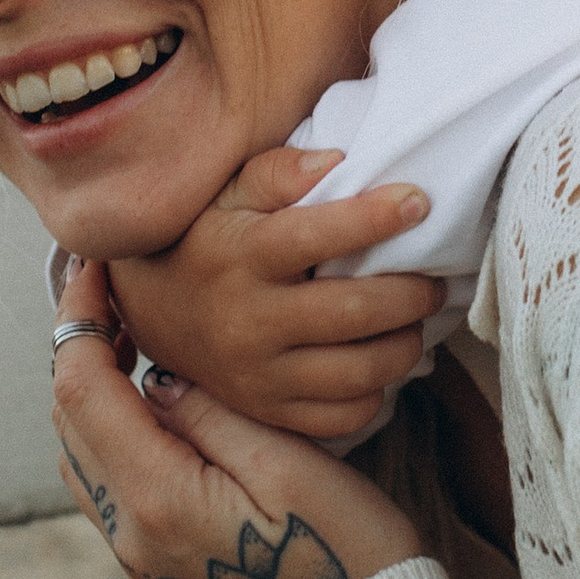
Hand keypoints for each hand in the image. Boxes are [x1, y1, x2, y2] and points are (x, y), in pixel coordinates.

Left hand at [50, 262, 420, 578]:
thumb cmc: (350, 556)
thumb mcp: (293, 467)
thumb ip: (212, 415)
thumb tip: (156, 378)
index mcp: (157, 499)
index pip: (82, 389)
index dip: (81, 320)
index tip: (104, 271)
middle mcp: (129, 536)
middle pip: (69, 422)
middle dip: (82, 351)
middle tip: (122, 297)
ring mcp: (139, 563)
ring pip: (81, 459)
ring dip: (94, 397)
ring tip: (139, 347)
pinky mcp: (159, 577)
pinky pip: (108, 492)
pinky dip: (116, 439)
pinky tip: (162, 415)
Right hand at [107, 147, 444, 441]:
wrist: (146, 311)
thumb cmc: (203, 238)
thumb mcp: (223, 193)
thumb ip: (275, 172)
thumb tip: (336, 161)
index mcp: (241, 256)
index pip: (317, 236)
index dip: (377, 218)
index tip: (418, 203)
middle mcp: (250, 320)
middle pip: (354, 313)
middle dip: (412, 294)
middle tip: (433, 281)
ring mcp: (258, 374)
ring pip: (358, 373)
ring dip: (404, 345)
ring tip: (412, 322)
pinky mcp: (268, 411)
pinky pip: (342, 417)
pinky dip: (374, 392)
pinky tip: (376, 362)